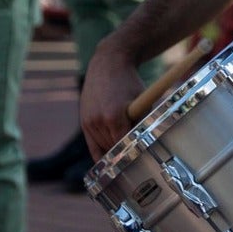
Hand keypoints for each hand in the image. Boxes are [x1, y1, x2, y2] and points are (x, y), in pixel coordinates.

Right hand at [81, 43, 145, 158]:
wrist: (108, 64)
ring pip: (102, 148)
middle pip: (112, 150)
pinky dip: (101, 153)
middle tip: (136, 167)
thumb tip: (148, 144)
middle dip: (124, 156)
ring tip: (124, 163)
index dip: (133, 156)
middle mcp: (98, 121)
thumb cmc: (130, 82)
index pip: (124, 146)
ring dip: (113, 154)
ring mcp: (88, 122)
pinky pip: (92, 144)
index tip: (141, 165)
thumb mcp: (143, 102)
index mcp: (114, 117)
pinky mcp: (84, 121)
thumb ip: (143, 124)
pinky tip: (107, 164)